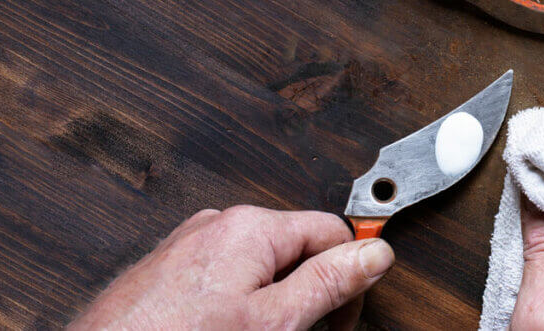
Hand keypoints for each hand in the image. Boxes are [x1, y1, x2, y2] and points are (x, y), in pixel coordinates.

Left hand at [70, 206, 393, 329]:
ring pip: (259, 267)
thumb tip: (375, 251)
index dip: (349, 276)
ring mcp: (189, 245)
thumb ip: (329, 282)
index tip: (345, 316)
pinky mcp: (168, 270)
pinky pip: (223, 277)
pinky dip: (236, 306)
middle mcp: (218, 223)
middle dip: (307, 293)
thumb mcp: (273, 322)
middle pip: (295, 249)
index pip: (332, 230)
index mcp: (251, 225)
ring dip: (273, 303)